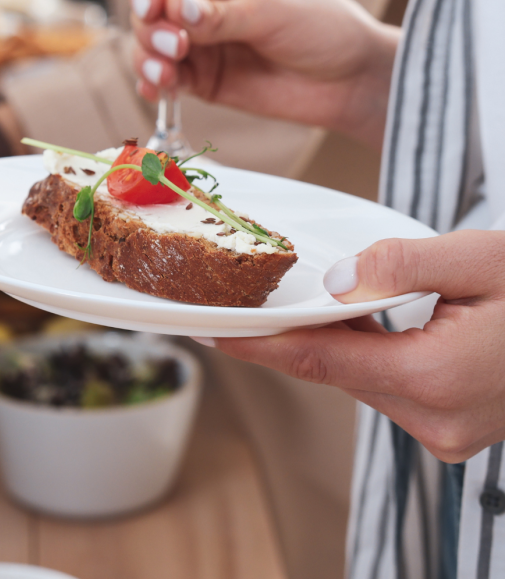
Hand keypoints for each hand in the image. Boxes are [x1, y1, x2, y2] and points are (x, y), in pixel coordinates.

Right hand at [129, 0, 398, 148]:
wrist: (350, 79)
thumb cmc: (321, 26)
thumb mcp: (270, 12)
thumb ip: (220, 16)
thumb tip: (175, 8)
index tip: (153, 5)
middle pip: (150, 7)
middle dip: (151, 27)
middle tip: (173, 45)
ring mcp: (196, 39)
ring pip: (148, 43)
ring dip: (147, 57)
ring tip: (166, 73)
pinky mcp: (199, 76)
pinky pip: (163, 77)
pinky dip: (153, 83)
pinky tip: (156, 90)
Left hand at [206, 231, 504, 462]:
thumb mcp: (482, 259)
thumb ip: (400, 265)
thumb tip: (335, 282)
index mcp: (437, 378)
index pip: (322, 359)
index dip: (261, 344)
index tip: (211, 332)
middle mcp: (436, 418)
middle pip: (337, 367)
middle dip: (292, 333)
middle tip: (241, 298)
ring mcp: (447, 430)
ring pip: (361, 376)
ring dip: (334, 340)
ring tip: (296, 301)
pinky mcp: (454, 425)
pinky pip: (388, 383)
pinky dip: (366, 351)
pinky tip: (358, 317)